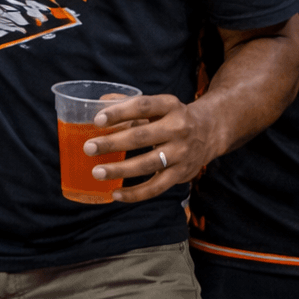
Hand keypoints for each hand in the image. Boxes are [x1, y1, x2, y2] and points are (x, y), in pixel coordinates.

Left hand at [81, 93, 219, 202]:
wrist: (209, 132)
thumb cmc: (172, 117)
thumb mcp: (158, 105)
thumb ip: (129, 104)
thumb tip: (98, 104)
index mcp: (170, 106)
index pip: (142, 106)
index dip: (119, 112)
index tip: (97, 120)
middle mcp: (178, 128)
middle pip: (141, 136)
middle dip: (113, 143)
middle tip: (89, 148)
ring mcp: (181, 153)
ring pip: (147, 164)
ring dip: (120, 170)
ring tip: (97, 172)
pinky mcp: (181, 174)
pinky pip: (156, 188)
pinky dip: (135, 193)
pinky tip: (115, 193)